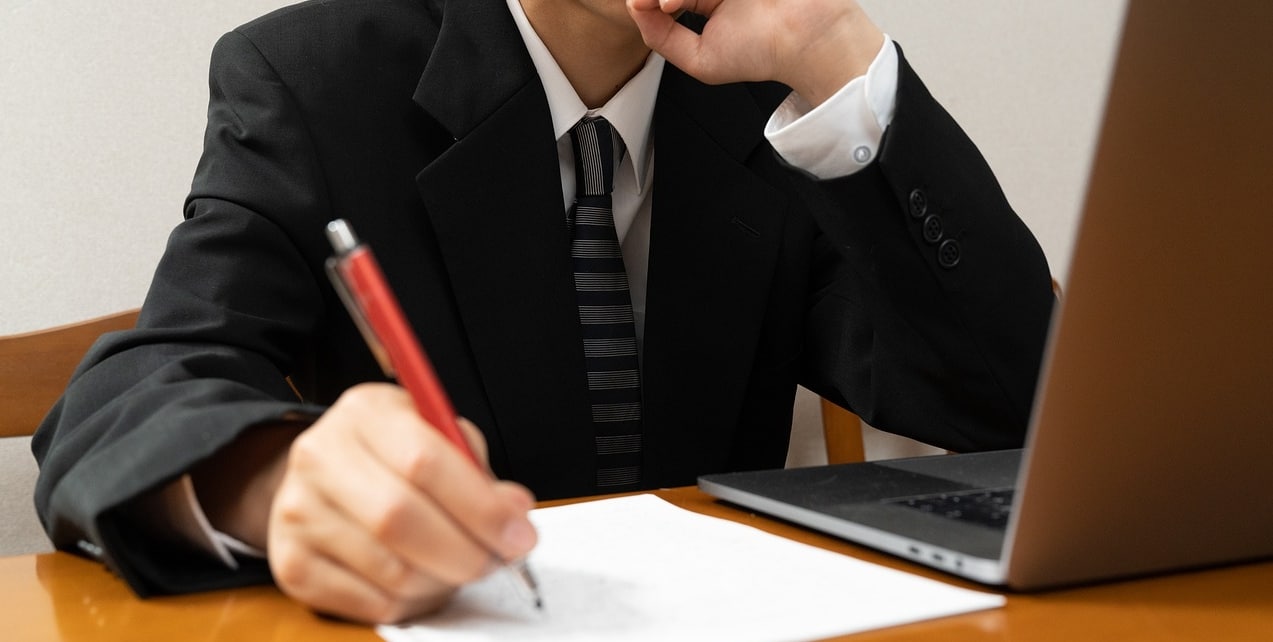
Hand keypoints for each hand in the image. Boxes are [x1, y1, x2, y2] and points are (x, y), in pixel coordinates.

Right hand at [266, 383, 536, 622]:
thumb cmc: (391, 455)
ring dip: (443, 581)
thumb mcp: (436, 434)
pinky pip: (370, 604)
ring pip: (390, 571)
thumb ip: (476, 470)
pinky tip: (423, 581)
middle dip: (467, 552)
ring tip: (458, 566)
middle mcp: (319, 457)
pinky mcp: (291, 565)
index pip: (425, 462)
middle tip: (499, 560)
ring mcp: (297, 513)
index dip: (480, 507)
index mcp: (364, 413)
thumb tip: (513, 513)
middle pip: (401, 520)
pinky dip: (412, 603)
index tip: (519, 533)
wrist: (319, 475)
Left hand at [626, 0, 884, 106]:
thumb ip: (662, 40)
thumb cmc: (763, 54)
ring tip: (671, 5)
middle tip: (659, 5)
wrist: (805, 39)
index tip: (642, 5)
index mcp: (708, 2)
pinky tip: (679, 2)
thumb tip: (636, 7)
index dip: (649, 2)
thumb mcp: (700, 61)